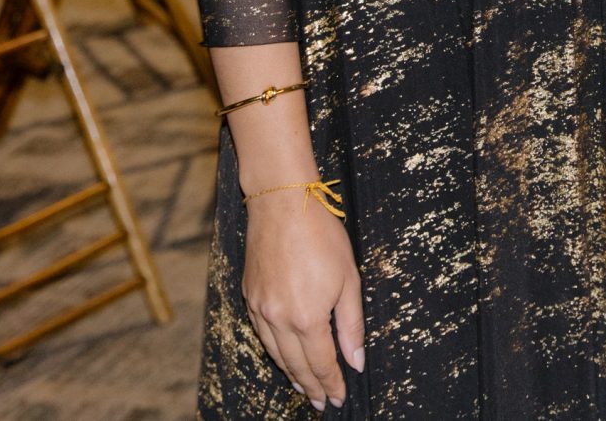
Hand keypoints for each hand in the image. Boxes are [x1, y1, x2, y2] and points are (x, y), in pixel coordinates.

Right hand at [241, 187, 363, 409]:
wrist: (282, 204)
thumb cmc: (321, 236)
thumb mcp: (348, 279)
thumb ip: (351, 324)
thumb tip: (356, 360)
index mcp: (307, 318)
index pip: (320, 363)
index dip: (331, 383)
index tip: (338, 397)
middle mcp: (278, 319)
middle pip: (296, 365)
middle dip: (310, 386)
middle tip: (320, 401)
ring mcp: (260, 308)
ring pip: (275, 353)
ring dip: (290, 373)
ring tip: (303, 387)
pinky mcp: (249, 296)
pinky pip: (262, 334)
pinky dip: (274, 350)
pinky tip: (283, 355)